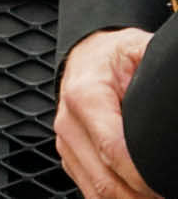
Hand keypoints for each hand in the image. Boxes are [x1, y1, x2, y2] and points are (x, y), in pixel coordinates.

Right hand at [56, 27, 157, 198]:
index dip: (145, 177)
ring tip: (159, 197)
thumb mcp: (137, 48)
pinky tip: (139, 197)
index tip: (168, 184)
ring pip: (96, 192)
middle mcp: (69, 124)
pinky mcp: (70, 156)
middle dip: (142, 196)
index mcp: (85, 97)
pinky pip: (91, 190)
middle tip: (170, 194)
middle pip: (105, 180)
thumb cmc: (113, 55)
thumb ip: (153, 58)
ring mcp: (67, 143)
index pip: (113, 150)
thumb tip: (174, 73)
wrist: (86, 55)